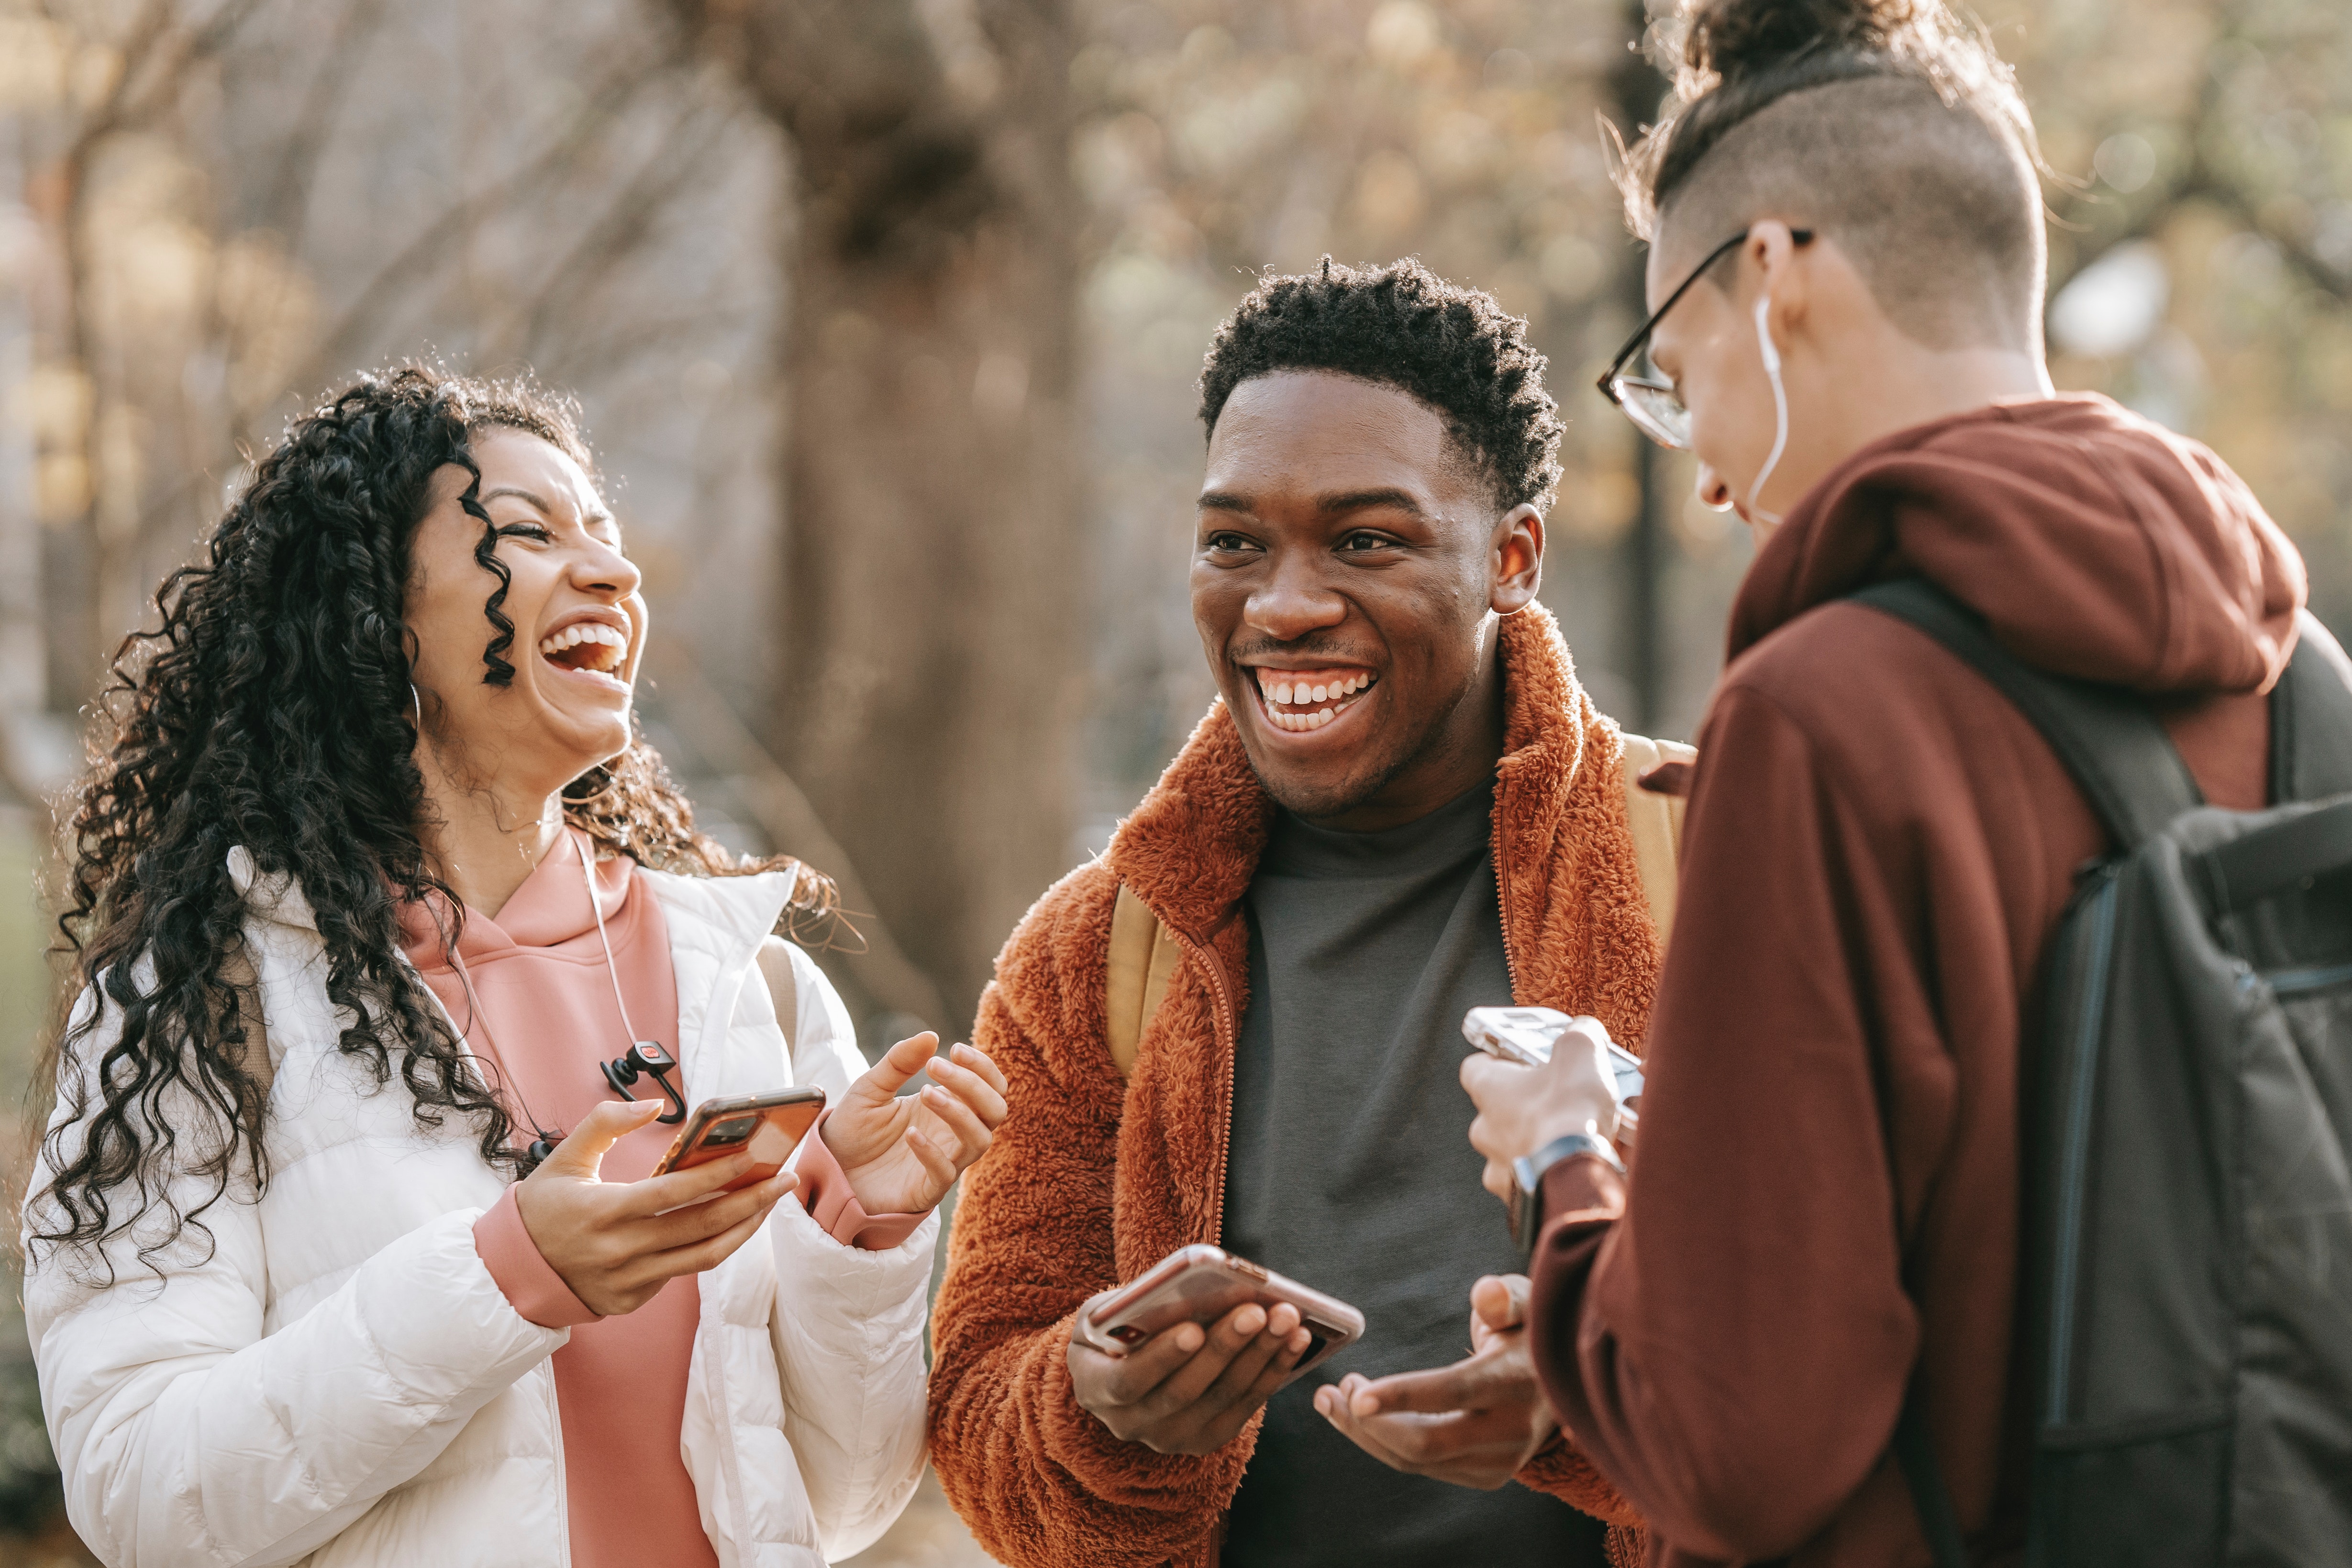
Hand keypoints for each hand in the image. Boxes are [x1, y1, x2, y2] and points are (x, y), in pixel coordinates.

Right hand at [514, 1099, 797, 1315]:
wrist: (511, 1272)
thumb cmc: (542, 1207)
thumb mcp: (563, 1157)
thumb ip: (604, 1122)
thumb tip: (652, 1106)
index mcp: (603, 1212)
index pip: (673, 1194)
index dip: (716, 1176)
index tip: (754, 1157)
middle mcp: (620, 1251)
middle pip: (701, 1229)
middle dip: (750, 1202)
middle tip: (784, 1179)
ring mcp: (629, 1281)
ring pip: (703, 1257)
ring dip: (744, 1229)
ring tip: (770, 1203)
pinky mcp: (633, 1300)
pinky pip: (682, 1272)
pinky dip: (711, 1247)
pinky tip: (732, 1224)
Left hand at [821, 1032, 1008, 1214]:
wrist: (829, 1170)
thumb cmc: (854, 1130)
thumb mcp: (871, 1087)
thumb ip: (899, 1062)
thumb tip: (931, 1034)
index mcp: (947, 1104)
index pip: (990, 1085)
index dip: (982, 1066)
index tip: (954, 1048)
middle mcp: (952, 1133)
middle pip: (995, 1110)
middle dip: (974, 1085)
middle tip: (935, 1066)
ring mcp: (944, 1162)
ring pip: (980, 1140)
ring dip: (959, 1113)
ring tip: (924, 1093)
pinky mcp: (927, 1190)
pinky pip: (946, 1173)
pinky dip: (932, 1152)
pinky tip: (910, 1135)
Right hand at [1067, 1296, 1314, 1453]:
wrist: (1118, 1367)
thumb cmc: (1112, 1326)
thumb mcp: (1104, 1311)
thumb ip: (1129, 1306)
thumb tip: (1183, 1291)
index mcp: (1094, 1388)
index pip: (1128, 1381)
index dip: (1162, 1358)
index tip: (1194, 1328)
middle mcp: (1129, 1423)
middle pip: (1184, 1391)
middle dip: (1225, 1348)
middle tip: (1257, 1311)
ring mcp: (1170, 1437)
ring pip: (1222, 1398)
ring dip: (1260, 1356)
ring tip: (1287, 1318)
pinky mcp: (1206, 1438)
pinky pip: (1245, 1405)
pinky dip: (1273, 1371)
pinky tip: (1296, 1339)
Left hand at [1315, 1274, 1556, 1488]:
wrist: (1566, 1383)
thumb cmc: (1530, 1331)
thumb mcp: (1527, 1303)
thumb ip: (1504, 1297)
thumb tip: (1484, 1293)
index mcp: (1517, 1382)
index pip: (1454, 1392)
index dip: (1402, 1395)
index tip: (1355, 1393)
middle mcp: (1511, 1431)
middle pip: (1426, 1443)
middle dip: (1367, 1422)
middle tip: (1333, 1388)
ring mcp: (1500, 1462)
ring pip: (1417, 1462)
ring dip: (1366, 1434)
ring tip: (1332, 1399)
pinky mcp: (1487, 1476)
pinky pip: (1424, 1468)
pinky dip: (1384, 1446)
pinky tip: (1359, 1419)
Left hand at [1462, 1015, 1621, 1201]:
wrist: (1576, 1176)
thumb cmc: (1570, 1111)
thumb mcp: (1581, 1052)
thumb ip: (1579, 1035)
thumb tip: (1584, 1031)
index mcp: (1488, 1089)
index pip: (1475, 1067)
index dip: (1498, 1060)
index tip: (1520, 1058)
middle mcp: (1483, 1129)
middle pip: (1496, 1110)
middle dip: (1524, 1106)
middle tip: (1558, 1101)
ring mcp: (1498, 1167)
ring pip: (1512, 1148)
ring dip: (1535, 1142)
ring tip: (1571, 1138)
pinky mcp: (1517, 1198)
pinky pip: (1529, 1182)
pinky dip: (1547, 1173)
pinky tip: (1572, 1167)